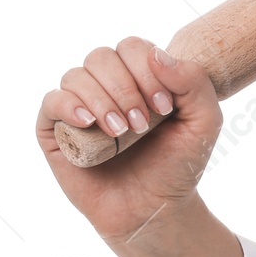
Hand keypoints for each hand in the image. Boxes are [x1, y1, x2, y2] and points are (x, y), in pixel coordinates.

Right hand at [36, 38, 221, 248]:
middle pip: (102, 57)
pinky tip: (88, 123)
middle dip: (125, 88)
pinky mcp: (55, 130)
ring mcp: (79, 106)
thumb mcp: (204, 122)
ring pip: (77, 76)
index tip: (165, 107)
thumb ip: (194, 81)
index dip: (146, 69)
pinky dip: (68, 106)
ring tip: (121, 132)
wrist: (154, 209)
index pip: (132, 47)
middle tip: (142, 124)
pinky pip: (51, 101)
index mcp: (139, 76)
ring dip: (102, 101)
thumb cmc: (179, 164)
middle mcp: (106, 86)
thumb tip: (156, 54)